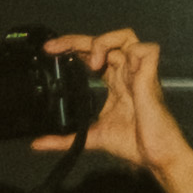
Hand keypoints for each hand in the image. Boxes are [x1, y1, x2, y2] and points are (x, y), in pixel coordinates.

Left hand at [56, 27, 188, 192]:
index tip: (50, 52)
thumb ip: (64, 139)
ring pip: (126, 36)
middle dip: (76, 39)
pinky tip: (119, 69)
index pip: (92, 55)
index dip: (73, 48)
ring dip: (105, 41)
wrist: (155, 156)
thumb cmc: (133, 144)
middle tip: (55, 47)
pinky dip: (132, 52)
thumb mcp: (90, 138)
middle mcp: (126, 73)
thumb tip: (37, 144)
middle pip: (103, 41)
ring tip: (93, 62)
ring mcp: (138, 73)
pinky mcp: (151, 77)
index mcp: (114, 83)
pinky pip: (147, 49)